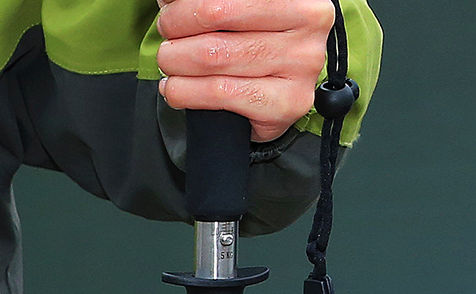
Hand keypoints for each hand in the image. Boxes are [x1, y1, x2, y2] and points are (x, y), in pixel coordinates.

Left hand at [156, 0, 334, 141]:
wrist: (280, 99)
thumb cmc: (258, 48)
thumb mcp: (242, 15)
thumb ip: (212, 6)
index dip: (188, 3)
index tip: (169, 10)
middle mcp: (307, 21)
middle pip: (215, 14)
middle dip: (176, 27)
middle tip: (167, 38)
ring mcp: (301, 64)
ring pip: (213, 56)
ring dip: (176, 61)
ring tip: (169, 63)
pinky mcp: (287, 102)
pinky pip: (220, 93)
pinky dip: (185, 92)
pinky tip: (175, 89)